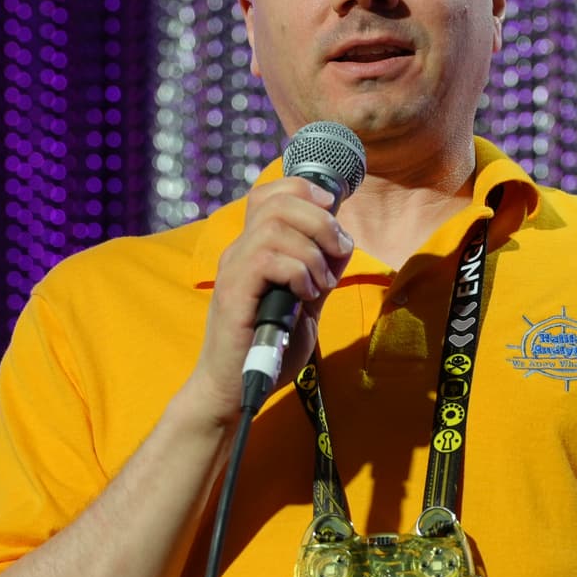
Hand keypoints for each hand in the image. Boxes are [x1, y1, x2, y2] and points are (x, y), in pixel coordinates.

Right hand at [184, 175, 353, 426]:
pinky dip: (298, 272)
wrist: (236, 387)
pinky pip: (268, 259)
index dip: (303, 188)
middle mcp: (239, 251)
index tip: (333, 207)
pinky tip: (306, 295)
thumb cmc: (268, 346)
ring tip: (321, 282)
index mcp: (253, 248)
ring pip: (275, 226)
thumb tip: (342, 241)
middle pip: (277, 201)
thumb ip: (319, 270)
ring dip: (312, 251)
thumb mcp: (306, 301)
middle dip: (319, 219)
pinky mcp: (234, 292)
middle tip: (338, 250)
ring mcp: (234, 269)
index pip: (269, 193)